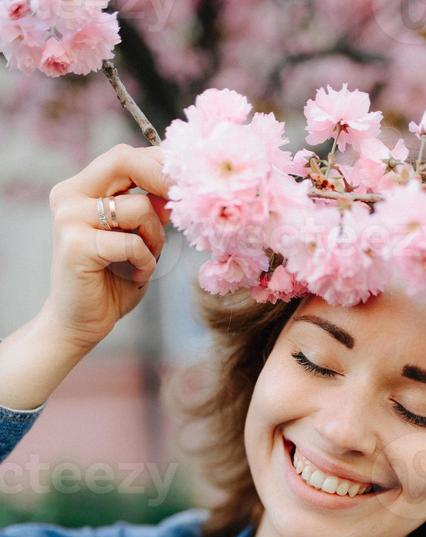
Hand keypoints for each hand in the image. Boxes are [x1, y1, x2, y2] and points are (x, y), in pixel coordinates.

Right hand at [43, 142, 171, 351]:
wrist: (79, 322)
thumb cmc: (111, 281)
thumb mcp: (136, 238)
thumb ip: (149, 210)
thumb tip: (175, 184)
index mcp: (81, 189)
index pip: (124, 156)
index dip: (159, 164)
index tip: (187, 182)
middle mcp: (69, 196)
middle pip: (124, 162)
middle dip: (163, 181)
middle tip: (183, 203)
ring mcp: (69, 218)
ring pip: (138, 207)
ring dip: (155, 237)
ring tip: (146, 260)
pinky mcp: (75, 245)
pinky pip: (132, 243)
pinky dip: (145, 261)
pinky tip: (136, 276)